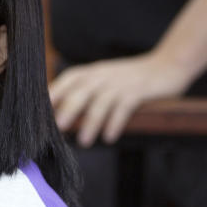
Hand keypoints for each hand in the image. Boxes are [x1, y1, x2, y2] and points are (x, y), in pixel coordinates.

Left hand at [49, 52, 191, 146]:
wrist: (168, 64)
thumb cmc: (128, 78)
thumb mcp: (102, 80)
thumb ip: (82, 93)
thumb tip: (55, 116)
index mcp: (90, 72)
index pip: (66, 81)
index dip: (53, 95)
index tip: (39, 113)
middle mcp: (102, 76)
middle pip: (81, 92)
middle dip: (68, 110)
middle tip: (57, 128)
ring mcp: (120, 83)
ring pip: (101, 103)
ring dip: (91, 123)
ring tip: (83, 142)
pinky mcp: (139, 91)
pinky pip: (124, 107)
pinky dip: (115, 123)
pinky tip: (109, 137)